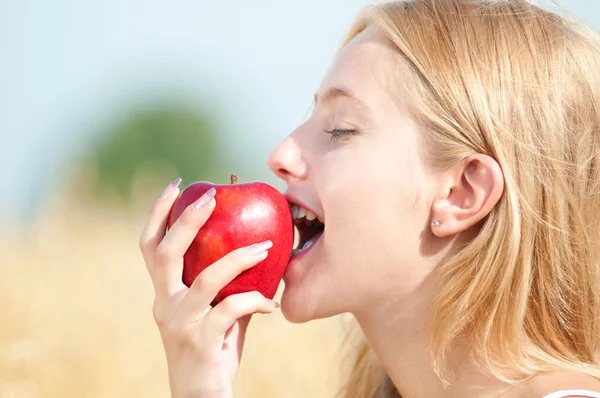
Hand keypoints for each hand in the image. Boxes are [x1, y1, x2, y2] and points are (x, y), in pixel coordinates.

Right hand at [139, 178, 279, 397]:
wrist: (201, 395)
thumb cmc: (212, 348)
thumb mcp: (213, 311)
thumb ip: (225, 285)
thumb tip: (256, 248)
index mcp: (165, 292)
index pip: (151, 246)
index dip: (159, 213)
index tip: (176, 184)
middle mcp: (165, 303)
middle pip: (165, 253)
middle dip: (186, 220)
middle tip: (211, 197)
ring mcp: (180, 322)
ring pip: (206, 279)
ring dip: (239, 259)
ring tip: (266, 247)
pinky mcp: (200, 341)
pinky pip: (232, 310)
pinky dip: (256, 301)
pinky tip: (272, 305)